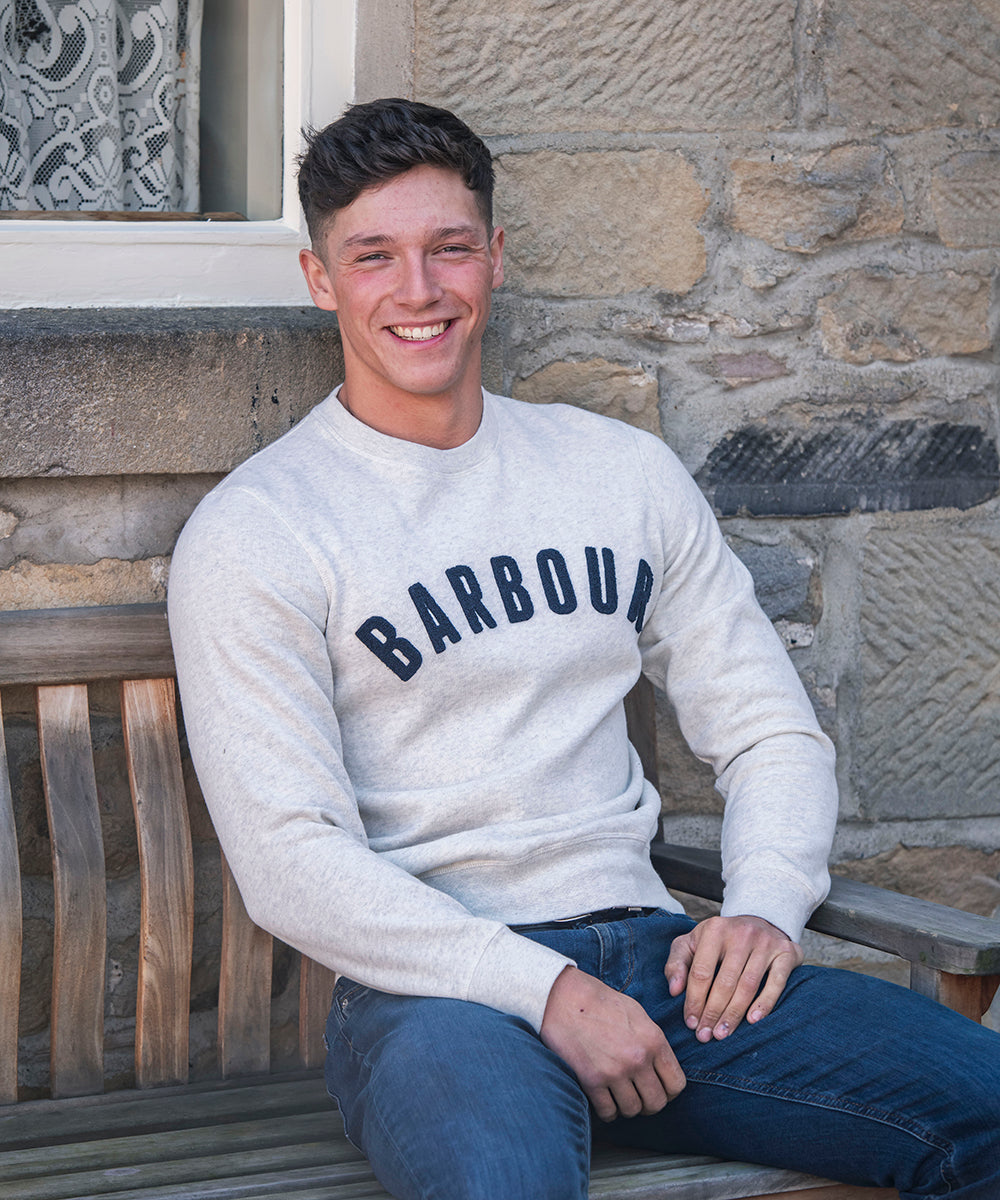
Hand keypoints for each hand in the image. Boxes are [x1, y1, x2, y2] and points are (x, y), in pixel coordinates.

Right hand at [540, 966, 685, 1121]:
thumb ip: (652, 1042)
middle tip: (638, 1095)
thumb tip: (661, 1067)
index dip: (669, 1092)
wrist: (565, 998)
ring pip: (632, 1110)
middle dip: (648, 1103)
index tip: (659, 1089)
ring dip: (626, 1106)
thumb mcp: (637, 1014)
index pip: (676, 1084)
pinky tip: (603, 1098)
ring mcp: (615, 1071)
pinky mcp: (592, 1080)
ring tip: (619, 1094)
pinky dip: (607, 1111)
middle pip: (656, 1103)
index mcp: (653, 1040)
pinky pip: (608, 1112)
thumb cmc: (600, 1002)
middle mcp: (638, 1058)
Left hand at [664, 914, 802, 1042]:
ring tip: (722, 1034)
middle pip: (724, 982)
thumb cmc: (721, 940)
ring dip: (734, 1014)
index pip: (701, 971)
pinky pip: (776, 983)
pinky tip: (753, 1021)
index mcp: (714, 929)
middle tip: (705, 1035)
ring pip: (748, 986)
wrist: (762, 922)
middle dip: (713, 1012)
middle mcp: (741, 933)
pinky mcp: (785, 953)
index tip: (691, 1023)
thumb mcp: (693, 942)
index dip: (694, 1000)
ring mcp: (765, 942)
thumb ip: (677, 963)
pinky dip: (764, 1004)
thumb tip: (674, 990)